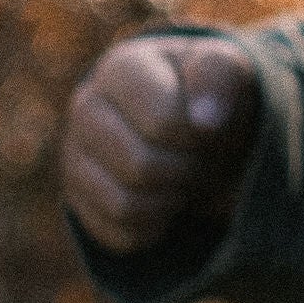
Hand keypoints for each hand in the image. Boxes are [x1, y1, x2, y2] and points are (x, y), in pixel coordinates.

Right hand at [60, 35, 260, 253]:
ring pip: (125, 206)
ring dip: (172, 200)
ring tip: (184, 176)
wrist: (198, 124)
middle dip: (187, 169)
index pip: (162, 121)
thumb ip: (219, 76)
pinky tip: (166, 201)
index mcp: (121, 68)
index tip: (208, 125)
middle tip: (200, 155)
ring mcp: (75, 156)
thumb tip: (205, 119)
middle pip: (141, 166)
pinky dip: (157, 228)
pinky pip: (120, 235)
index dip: (198, 134)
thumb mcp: (228, 71)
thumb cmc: (211, 94)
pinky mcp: (79, 200)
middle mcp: (86, 108)